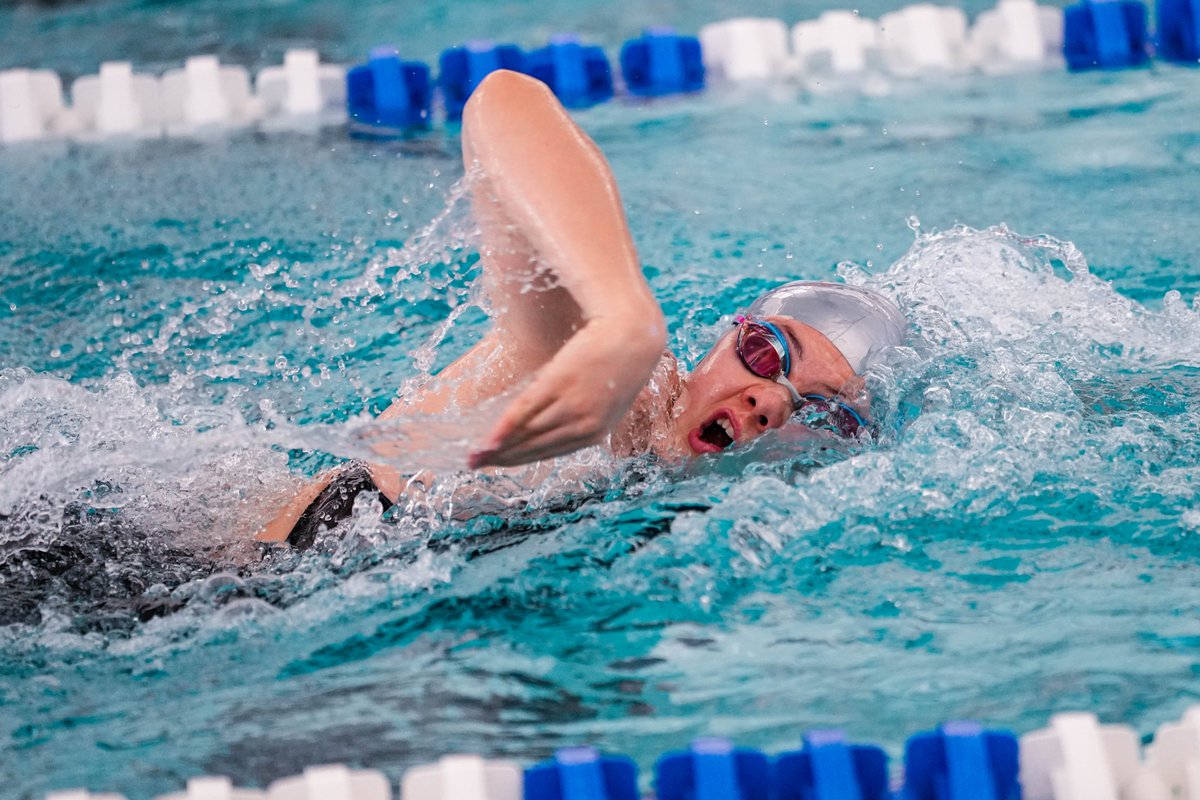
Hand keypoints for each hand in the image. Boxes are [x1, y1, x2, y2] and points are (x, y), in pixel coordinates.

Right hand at [469, 312, 664, 467]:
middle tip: (475, 465)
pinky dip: (503, 429)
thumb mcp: (609, 395)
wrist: (633, 332)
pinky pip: (524, 411)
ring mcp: (570, 405)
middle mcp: (582, 425)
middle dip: (503, 458)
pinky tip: (488, 441)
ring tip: (474, 455)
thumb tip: (560, 418)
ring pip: (527, 433)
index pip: (550, 451)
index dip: (521, 459)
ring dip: (497, 448)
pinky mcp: (558, 383)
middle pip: (534, 446)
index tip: (498, 463)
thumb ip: (587, 412)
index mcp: (595, 432)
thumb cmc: (621, 359)